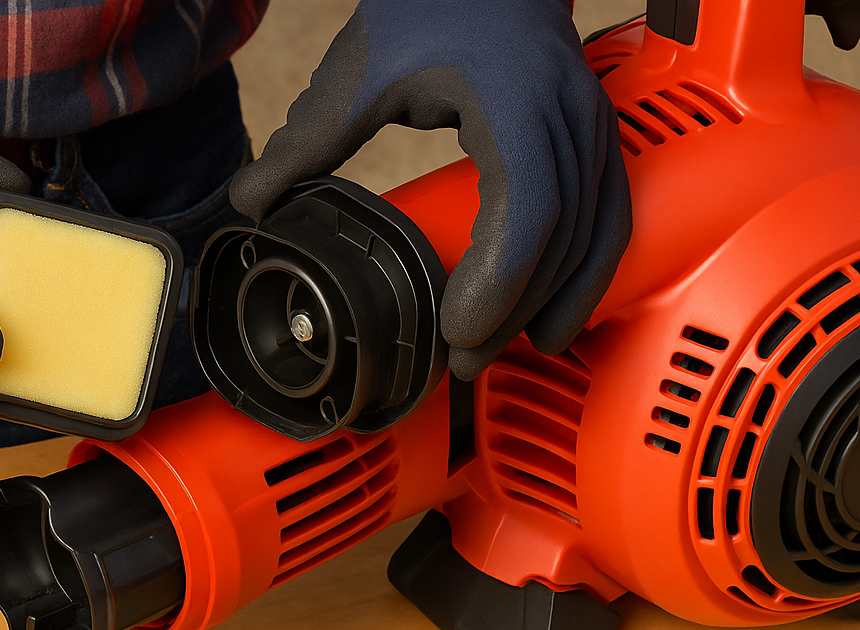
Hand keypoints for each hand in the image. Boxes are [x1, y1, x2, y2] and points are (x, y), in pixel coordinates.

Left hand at [230, 0, 630, 379]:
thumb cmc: (433, 4)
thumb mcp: (362, 68)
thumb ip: (307, 138)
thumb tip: (250, 201)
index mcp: (515, 102)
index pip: (527, 211)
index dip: (499, 283)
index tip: (458, 331)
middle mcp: (569, 117)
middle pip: (560, 239)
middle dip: (515, 312)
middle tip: (464, 363)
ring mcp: (592, 127)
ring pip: (592, 236)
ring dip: (553, 304)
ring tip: (503, 353)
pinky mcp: (596, 138)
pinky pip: (609, 218)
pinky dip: (586, 275)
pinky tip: (555, 320)